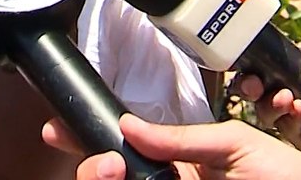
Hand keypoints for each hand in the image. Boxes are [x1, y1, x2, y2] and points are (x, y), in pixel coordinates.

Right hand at [43, 113, 300, 179]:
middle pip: (116, 177)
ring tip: (110, 169)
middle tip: (99, 159)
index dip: (94, 142)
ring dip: (104, 178)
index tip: (61, 131)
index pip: (129, 154)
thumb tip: (129, 126)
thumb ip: (184, 138)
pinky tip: (116, 177)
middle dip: (94, 165)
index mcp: (186, 170)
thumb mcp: (239, 147)